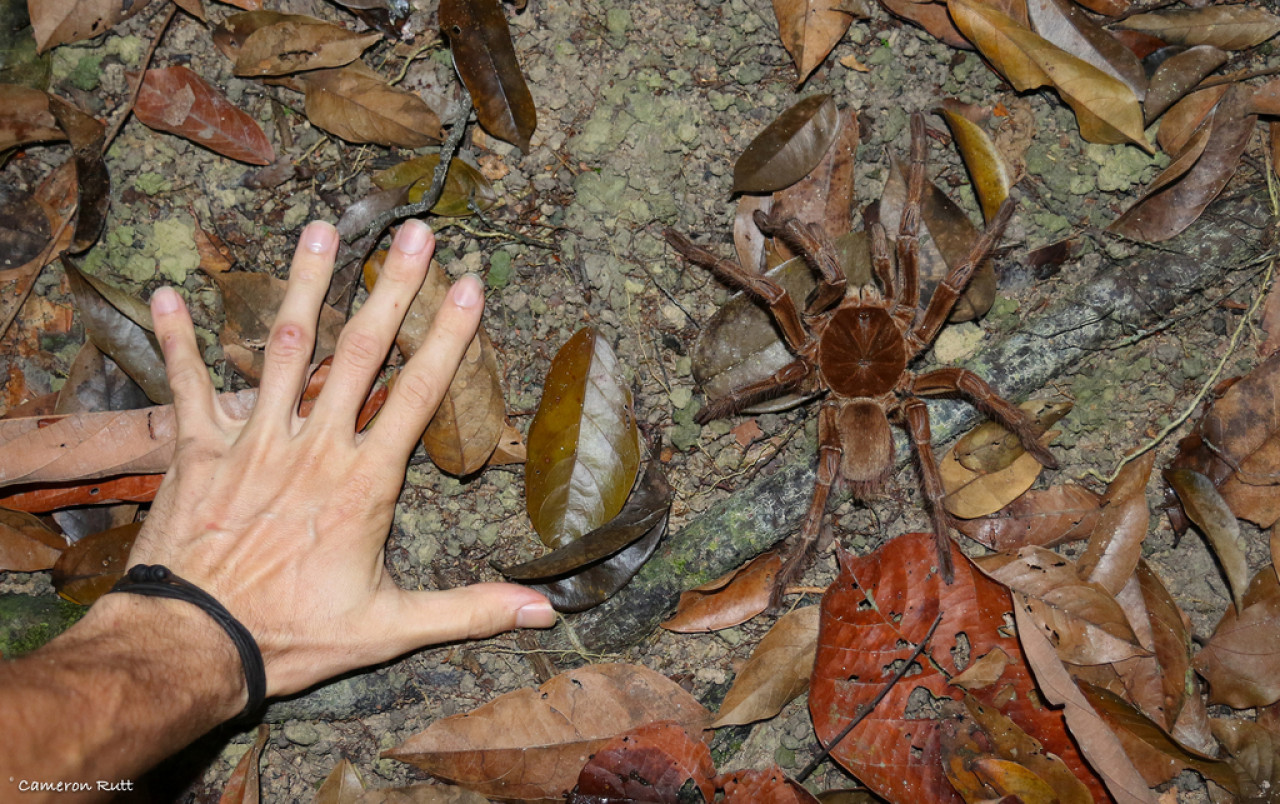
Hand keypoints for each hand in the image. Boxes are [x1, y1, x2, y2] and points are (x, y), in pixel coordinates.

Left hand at [119, 219, 553, 702]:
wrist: (193, 644)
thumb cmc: (293, 636)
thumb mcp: (391, 628)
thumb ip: (469, 610)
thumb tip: (544, 611)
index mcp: (363, 483)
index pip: (417, 395)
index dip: (447, 336)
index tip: (469, 285)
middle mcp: (312, 447)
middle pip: (360, 353)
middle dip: (390, 287)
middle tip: (413, 230)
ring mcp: (253, 442)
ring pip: (284, 350)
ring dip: (304, 285)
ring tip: (322, 228)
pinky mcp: (197, 451)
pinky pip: (186, 386)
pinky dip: (177, 340)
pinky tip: (169, 292)